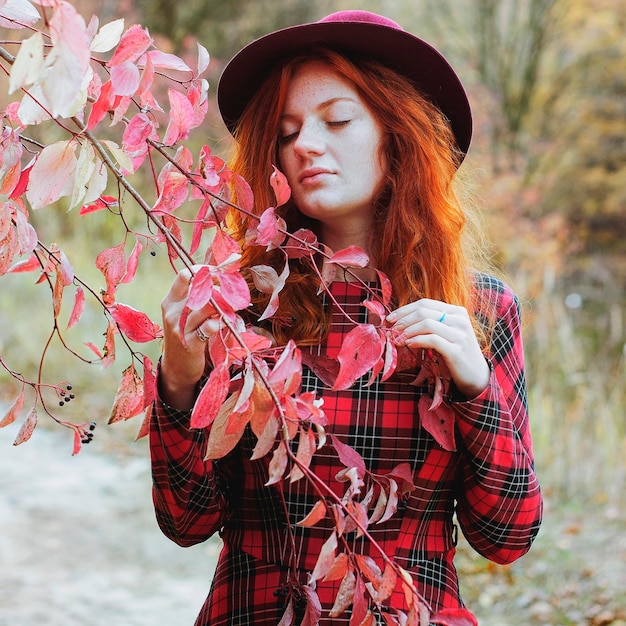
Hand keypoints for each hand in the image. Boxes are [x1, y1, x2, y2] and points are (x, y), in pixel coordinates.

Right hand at [159, 266, 220, 409]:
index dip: (204, 271)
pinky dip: (220, 322)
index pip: (184, 275)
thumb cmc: (186, 336)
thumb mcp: (185, 314)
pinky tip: (223, 323)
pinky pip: (209, 327)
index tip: (220, 273)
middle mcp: (173, 312)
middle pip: (199, 289)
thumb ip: (197, 298)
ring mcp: (180, 328)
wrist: (177, 368)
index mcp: (170, 301)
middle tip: (232, 292)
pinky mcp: (190, 343)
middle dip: (219, 288)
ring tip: (232, 308)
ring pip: (206, 306)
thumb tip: (220, 280)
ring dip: (224, 305)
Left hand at [386, 298, 489, 398]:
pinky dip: (416, 341)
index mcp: (457, 312)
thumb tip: (400, 321)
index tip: (390, 318)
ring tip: (398, 340)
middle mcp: (459, 320)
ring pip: (426, 324)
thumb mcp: (445, 333)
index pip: (425, 303)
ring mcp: (460, 334)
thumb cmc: (455, 352)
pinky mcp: (456, 350)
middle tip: (392, 330)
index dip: (405, 309)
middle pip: (423, 312)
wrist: (476, 375)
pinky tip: (408, 344)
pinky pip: (431, 340)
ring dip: (407, 331)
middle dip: (403, 320)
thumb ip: (430, 323)